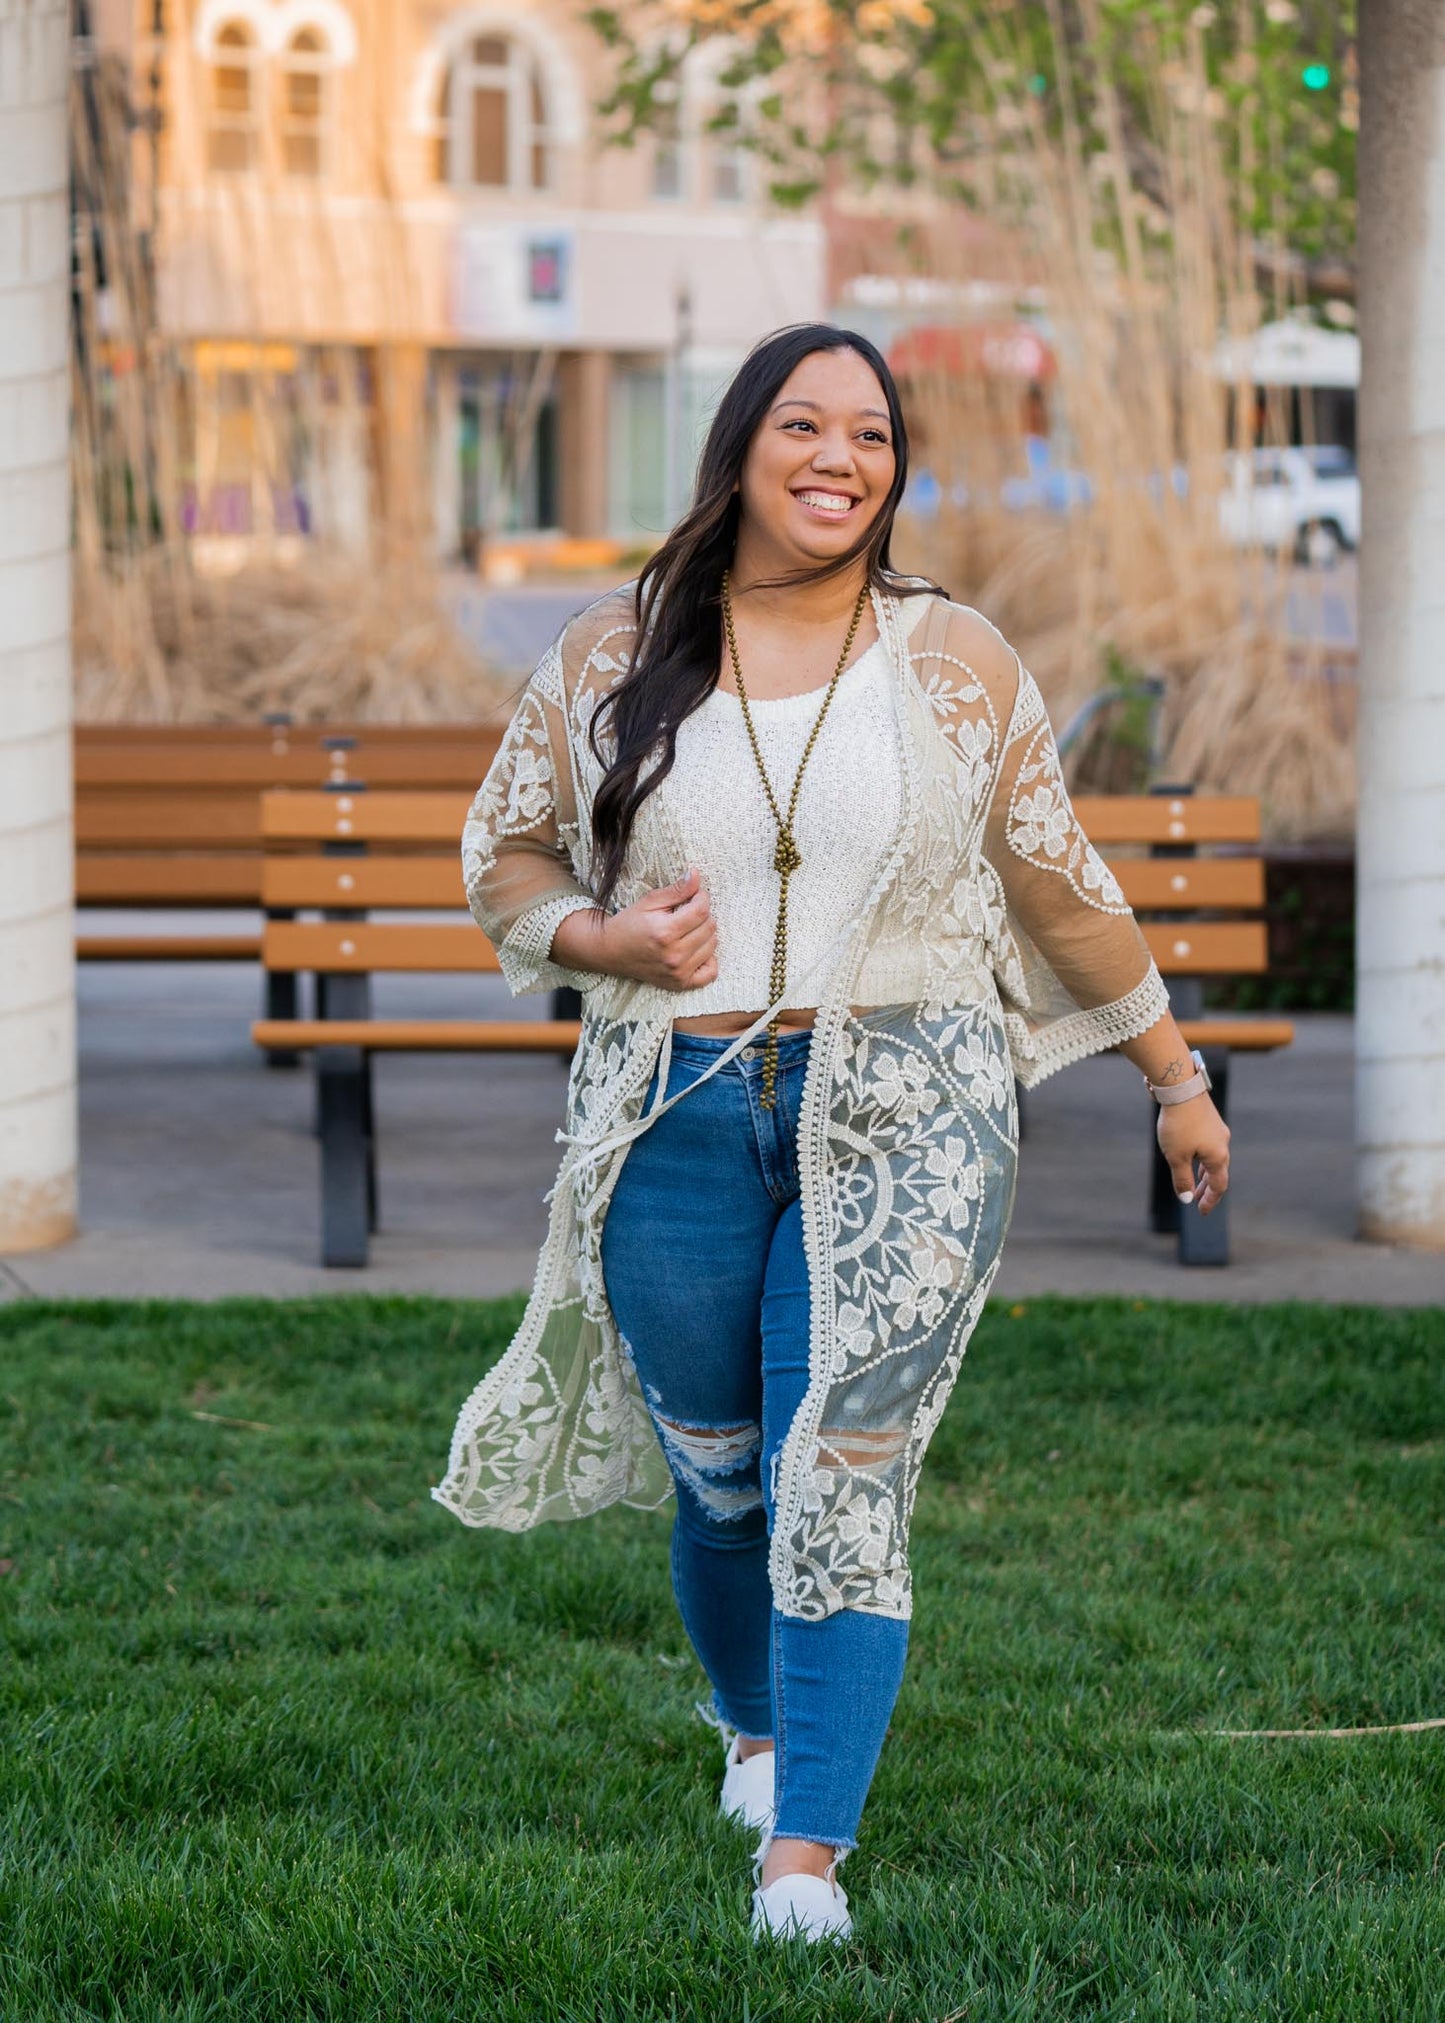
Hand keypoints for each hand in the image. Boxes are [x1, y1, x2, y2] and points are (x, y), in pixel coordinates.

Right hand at [552, 868, 718, 991]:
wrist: (610, 951)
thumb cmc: (629, 923)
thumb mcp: (649, 902)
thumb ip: (676, 890)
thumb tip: (695, 875)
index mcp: (665, 932)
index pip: (701, 910)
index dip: (702, 897)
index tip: (694, 895)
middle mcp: (673, 955)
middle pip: (709, 927)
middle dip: (702, 915)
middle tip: (687, 913)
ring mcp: (678, 972)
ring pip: (712, 945)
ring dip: (705, 934)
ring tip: (688, 930)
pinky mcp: (679, 984)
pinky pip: (710, 973)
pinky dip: (708, 960)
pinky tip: (696, 950)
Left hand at [1157, 1096, 1230, 1213]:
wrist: (1180, 1088)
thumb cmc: (1178, 1125)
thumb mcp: (1176, 1157)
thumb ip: (1182, 1180)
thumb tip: (1187, 1199)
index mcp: (1218, 1156)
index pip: (1219, 1185)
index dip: (1210, 1200)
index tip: (1200, 1212)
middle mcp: (1223, 1144)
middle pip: (1218, 1173)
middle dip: (1207, 1189)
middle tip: (1197, 1201)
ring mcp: (1218, 1131)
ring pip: (1213, 1158)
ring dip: (1204, 1173)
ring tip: (1194, 1183)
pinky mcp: (1210, 1120)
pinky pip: (1209, 1146)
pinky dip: (1201, 1158)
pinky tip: (1191, 1156)